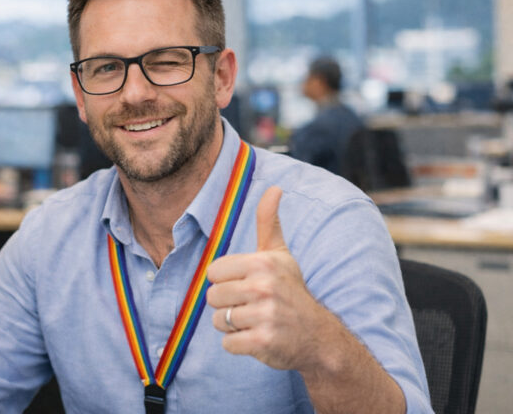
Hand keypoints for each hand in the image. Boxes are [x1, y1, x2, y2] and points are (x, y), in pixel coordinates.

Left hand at [206, 186, 329, 372]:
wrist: (318, 336)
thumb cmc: (290, 290)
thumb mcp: (280, 254)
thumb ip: (269, 222)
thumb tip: (274, 187)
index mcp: (262, 263)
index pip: (213, 272)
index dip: (226, 281)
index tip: (247, 285)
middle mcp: (264, 287)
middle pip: (212, 296)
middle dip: (228, 304)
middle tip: (252, 306)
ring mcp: (265, 315)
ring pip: (218, 320)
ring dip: (233, 325)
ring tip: (255, 321)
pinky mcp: (263, 342)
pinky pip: (228, 343)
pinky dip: (238, 344)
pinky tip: (258, 337)